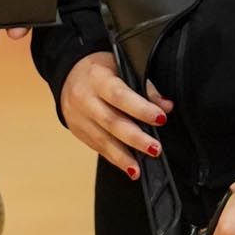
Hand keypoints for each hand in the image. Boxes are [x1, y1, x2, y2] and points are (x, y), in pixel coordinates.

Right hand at [58, 52, 173, 178]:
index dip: (141, 109)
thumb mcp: (120, 66)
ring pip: (102, 140)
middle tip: (155, 148)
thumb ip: (144, 86)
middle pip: (111, 121)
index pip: (120, 95)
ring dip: (123, 157)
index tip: (160, 118)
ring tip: (139, 168)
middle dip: (135, 138)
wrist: (68, 75)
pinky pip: (98, 148)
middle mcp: (85, 98)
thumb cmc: (100, 70)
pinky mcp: (79, 132)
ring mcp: (79, 117)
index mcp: (97, 77)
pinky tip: (129, 168)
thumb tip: (165, 106)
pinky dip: (115, 159)